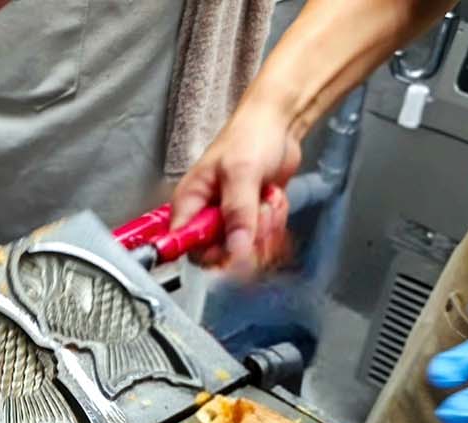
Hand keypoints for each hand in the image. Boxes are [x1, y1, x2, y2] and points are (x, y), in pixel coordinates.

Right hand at [170, 99, 301, 274]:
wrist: (279, 124)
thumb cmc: (250, 136)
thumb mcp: (242, 172)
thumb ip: (238, 212)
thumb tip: (235, 249)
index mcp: (189, 204)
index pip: (188, 246)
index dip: (212, 254)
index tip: (237, 247)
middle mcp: (205, 216)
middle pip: (220, 253)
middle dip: (249, 237)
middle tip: (261, 212)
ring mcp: (228, 219)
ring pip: (245, 248)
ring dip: (266, 227)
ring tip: (268, 199)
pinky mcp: (249, 220)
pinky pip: (262, 239)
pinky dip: (275, 223)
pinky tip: (274, 201)